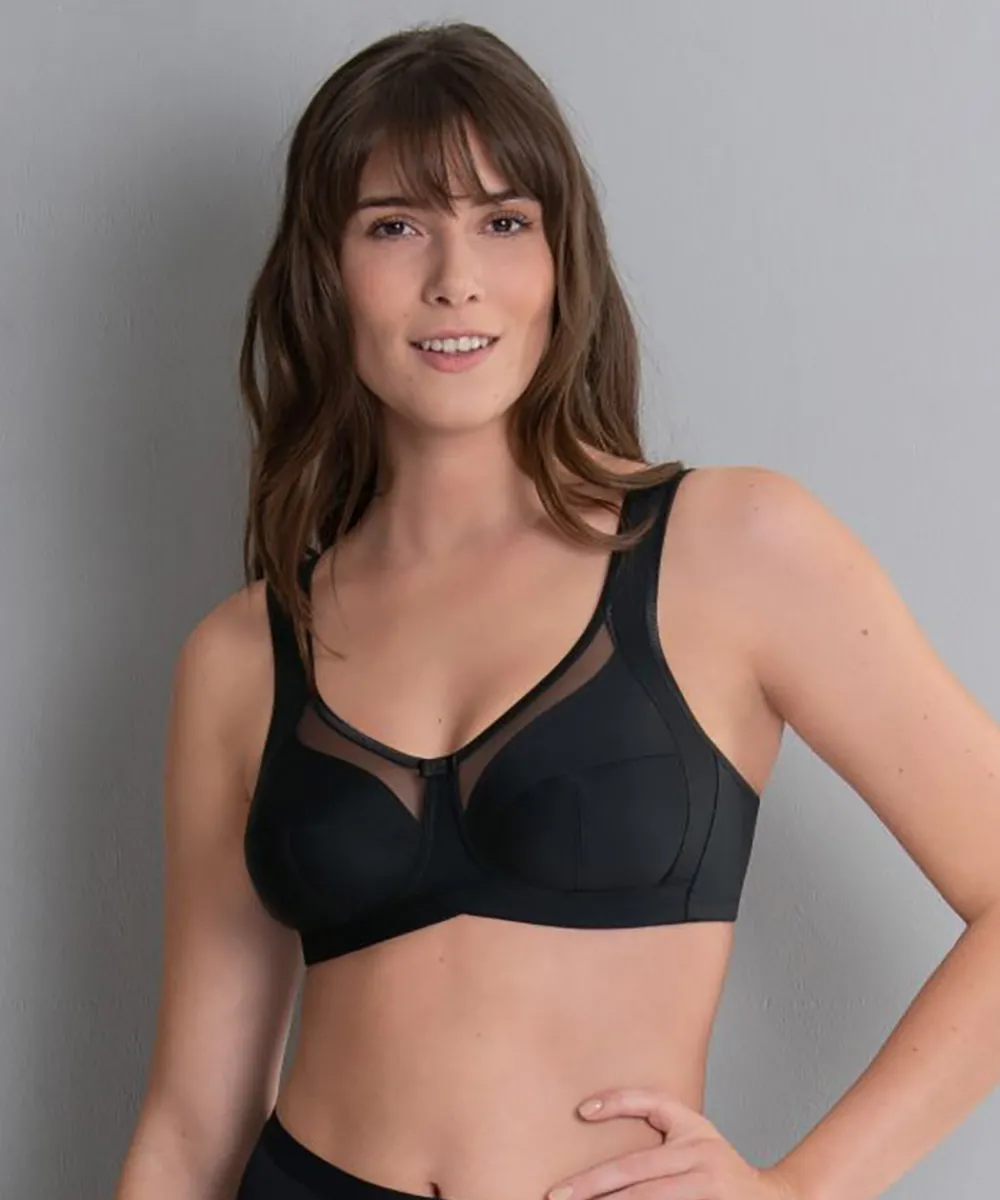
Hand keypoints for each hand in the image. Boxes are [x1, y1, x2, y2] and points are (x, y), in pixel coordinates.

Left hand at [544, 1087, 800, 1199]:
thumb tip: (595, 1121)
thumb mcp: (697, 1137)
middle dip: (592, 1185)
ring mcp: (708, 1191)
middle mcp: (701, 1159)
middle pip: (635, 1172)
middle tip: (558, 1195)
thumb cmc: (720, 1168)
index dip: (617, 1102)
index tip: (582, 1110)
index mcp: (695, 1132)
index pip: (652, 1104)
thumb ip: (661, 1132)